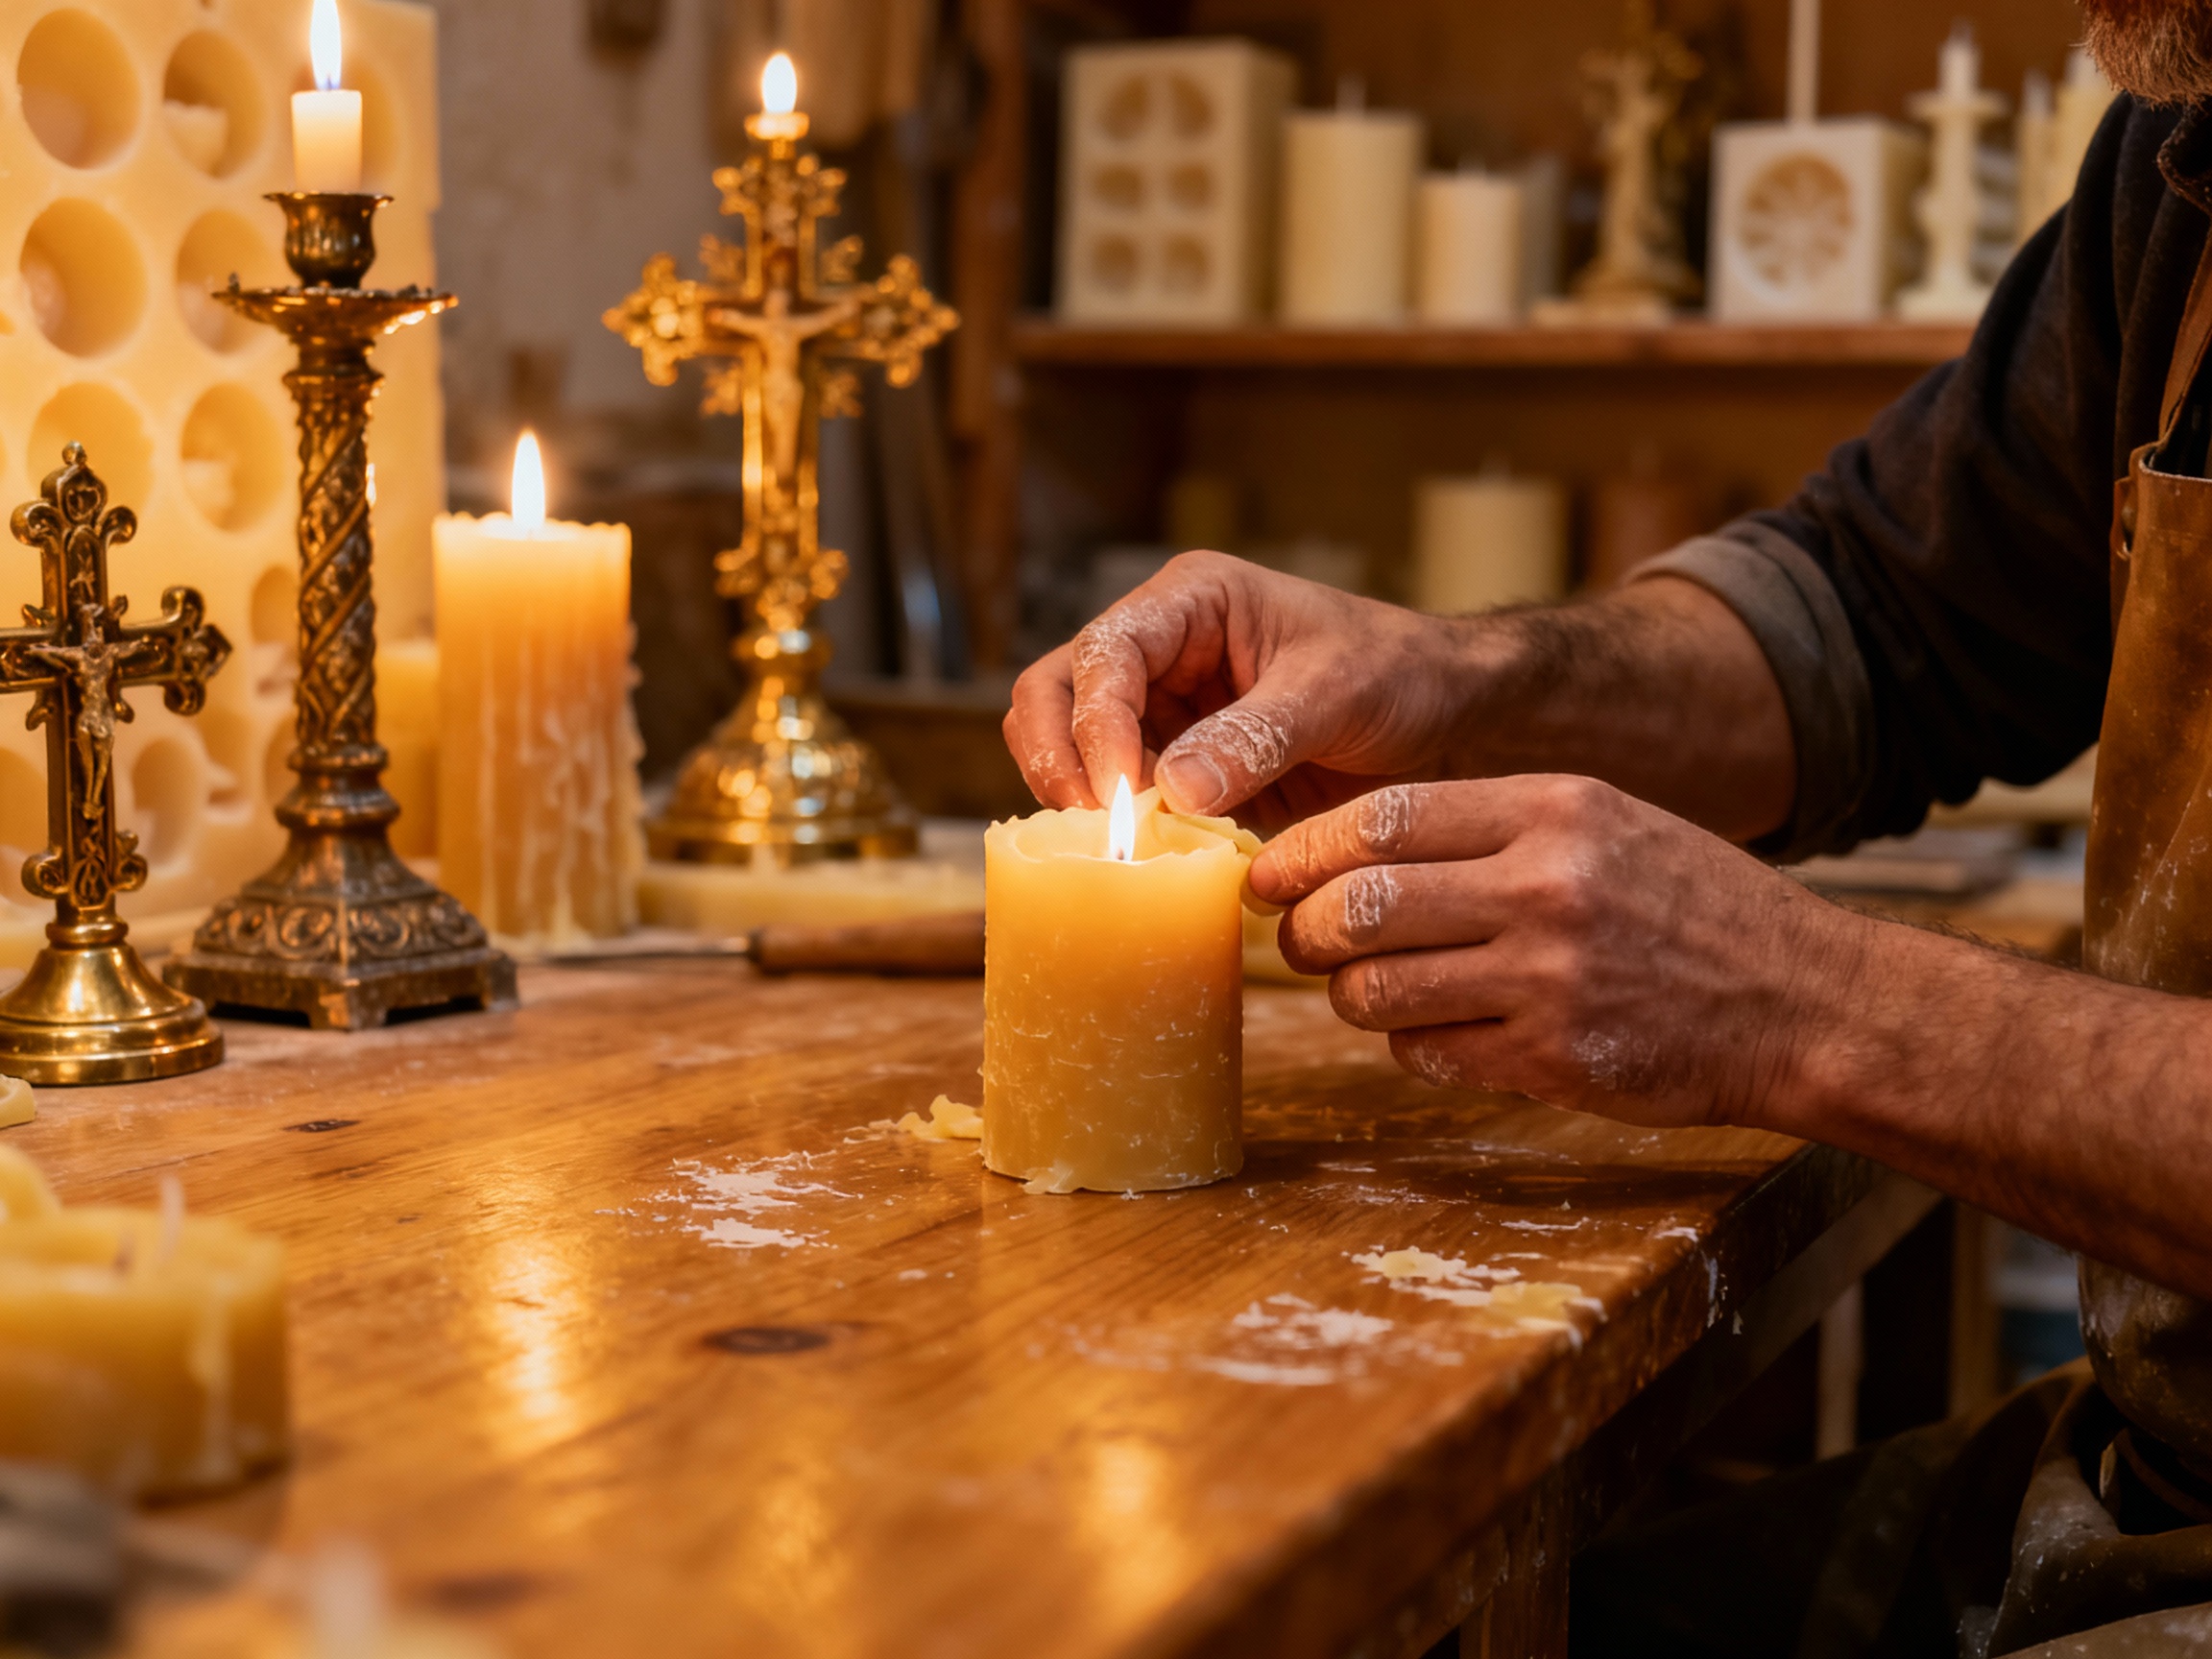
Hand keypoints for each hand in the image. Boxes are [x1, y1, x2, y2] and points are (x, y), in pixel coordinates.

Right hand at [1004, 552, 1475, 828]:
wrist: (1447, 715)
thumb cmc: (1399, 672)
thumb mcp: (1338, 692)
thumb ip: (1258, 734)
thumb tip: (1175, 789)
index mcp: (1189, 604)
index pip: (1104, 655)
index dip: (1097, 725)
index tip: (1126, 795)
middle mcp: (1158, 653)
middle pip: (1054, 697)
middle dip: (1061, 762)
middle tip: (1101, 831)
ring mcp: (1161, 714)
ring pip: (1072, 754)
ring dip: (1087, 805)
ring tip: (1131, 853)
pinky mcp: (1176, 772)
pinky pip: (1123, 803)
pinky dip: (1128, 835)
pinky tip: (1158, 866)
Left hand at [1252, 775, 1868, 1127]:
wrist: (1804, 1003)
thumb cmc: (1692, 906)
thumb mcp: (1604, 823)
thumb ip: (1488, 828)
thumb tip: (1349, 851)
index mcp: (1554, 809)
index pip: (1383, 818)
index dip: (1304, 848)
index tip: (1269, 871)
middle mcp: (1547, 887)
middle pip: (1359, 904)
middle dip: (1303, 928)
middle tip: (1298, 939)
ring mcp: (1549, 979)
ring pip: (1377, 989)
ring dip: (1349, 995)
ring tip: (1363, 988)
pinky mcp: (1554, 1060)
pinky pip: (1428, 1053)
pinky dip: (1411, 1044)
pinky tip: (1438, 1030)